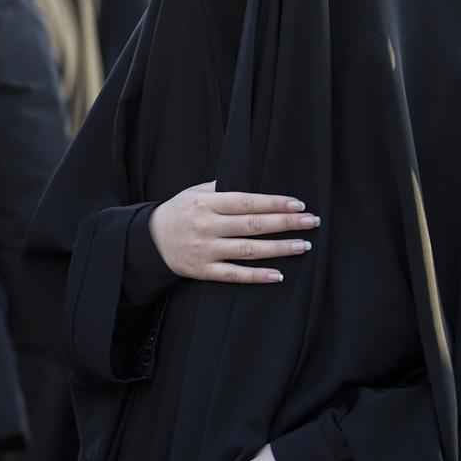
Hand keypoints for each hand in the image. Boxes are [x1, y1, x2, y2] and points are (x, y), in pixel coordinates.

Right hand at [149, 181, 319, 282]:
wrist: (148, 241)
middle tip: (312, 222)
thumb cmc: (178, 213)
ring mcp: (204, 250)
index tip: (298, 204)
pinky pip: (233, 274)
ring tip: (304, 245)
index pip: (246, 201)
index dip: (274, 203)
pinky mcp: (202, 270)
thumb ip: (221, 188)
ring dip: (279, 248)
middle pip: (252, 225)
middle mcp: (206, 226)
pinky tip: (278, 274)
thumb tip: (255, 184)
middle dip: (285, 223)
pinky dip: (256, 276)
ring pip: (248, 250)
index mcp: (205, 204)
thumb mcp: (193, 193)